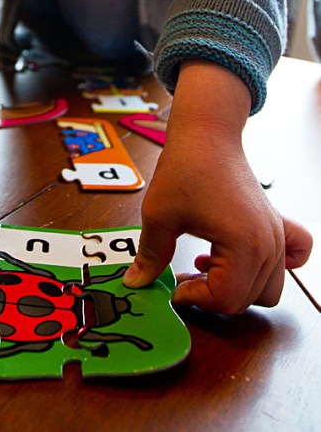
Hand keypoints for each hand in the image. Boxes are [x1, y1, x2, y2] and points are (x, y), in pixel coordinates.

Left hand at [123, 61, 312, 312]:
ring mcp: (276, 235)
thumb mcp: (159, 215)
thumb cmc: (187, 166)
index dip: (196, 298)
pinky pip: (295, 257)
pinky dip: (276, 267)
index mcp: (244, 246)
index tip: (174, 286)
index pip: (226, 299)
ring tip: (206, 265)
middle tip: (184, 277)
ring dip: (238, 286)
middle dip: (213, 296)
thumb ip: (151, 255)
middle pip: (248, 299)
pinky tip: (245, 258)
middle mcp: (268, 244)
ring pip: (269, 288)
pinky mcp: (276, 224)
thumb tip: (137, 281)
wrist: (207, 133)